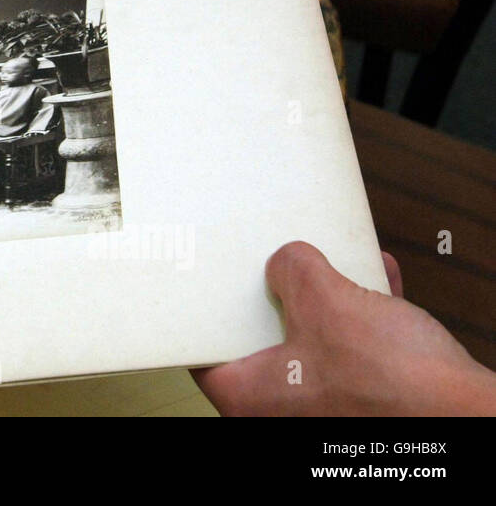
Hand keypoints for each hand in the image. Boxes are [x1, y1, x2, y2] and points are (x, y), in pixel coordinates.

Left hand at [192, 241, 495, 414]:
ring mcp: (328, 408)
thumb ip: (292, 270)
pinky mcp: (368, 401)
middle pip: (264, 340)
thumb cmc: (395, 381)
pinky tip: (377, 277)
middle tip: (275, 265)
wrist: (470, 415)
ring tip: (333, 261)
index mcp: (252, 398)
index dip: (208, 316)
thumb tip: (286, 261)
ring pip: (314, 341)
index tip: (209, 289)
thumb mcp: (326, 301)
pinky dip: (363, 313)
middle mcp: (284, 412)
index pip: (206, 355)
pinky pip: (353, 349)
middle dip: (278, 296)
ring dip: (328, 298)